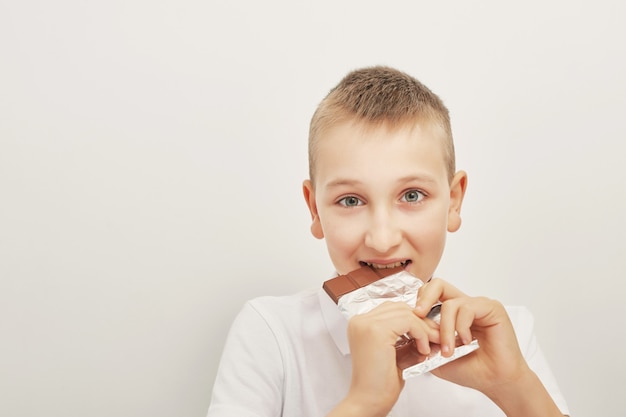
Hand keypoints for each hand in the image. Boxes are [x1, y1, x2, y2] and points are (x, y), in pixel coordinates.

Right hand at [337, 301, 438, 416]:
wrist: (368, 402)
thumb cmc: (379, 385)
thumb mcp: (394, 354)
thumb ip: (406, 338)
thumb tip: (429, 328)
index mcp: (361, 324)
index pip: (392, 310)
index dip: (413, 320)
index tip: (429, 334)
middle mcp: (360, 320)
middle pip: (399, 307)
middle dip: (421, 322)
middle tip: (436, 338)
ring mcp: (366, 324)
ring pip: (406, 313)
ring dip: (424, 329)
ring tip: (430, 347)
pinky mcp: (376, 330)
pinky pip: (408, 321)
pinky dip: (421, 334)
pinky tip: (423, 350)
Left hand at [413, 278, 528, 392]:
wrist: (495, 382)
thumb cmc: (470, 370)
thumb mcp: (436, 355)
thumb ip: (424, 339)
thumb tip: (409, 327)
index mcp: (451, 313)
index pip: (429, 294)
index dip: (418, 304)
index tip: (411, 322)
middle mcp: (464, 305)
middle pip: (438, 285)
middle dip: (424, 298)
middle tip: (417, 315)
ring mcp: (478, 305)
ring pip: (450, 304)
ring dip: (445, 329)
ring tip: (448, 350)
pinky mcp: (492, 308)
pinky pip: (468, 308)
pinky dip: (461, 327)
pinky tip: (466, 342)